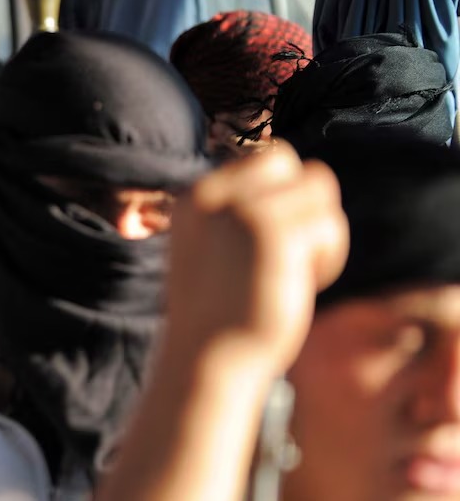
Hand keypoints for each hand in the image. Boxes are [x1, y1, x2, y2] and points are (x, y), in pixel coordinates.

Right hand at [165, 141, 348, 375]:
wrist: (207, 362)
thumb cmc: (218, 315)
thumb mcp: (217, 248)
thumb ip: (242, 210)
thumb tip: (306, 175)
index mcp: (194, 197)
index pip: (260, 160)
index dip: (280, 196)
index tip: (268, 244)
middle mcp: (213, 195)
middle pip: (288, 160)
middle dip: (302, 202)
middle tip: (290, 251)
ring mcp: (243, 211)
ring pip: (317, 188)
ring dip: (319, 230)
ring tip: (297, 270)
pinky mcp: (274, 235)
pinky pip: (328, 224)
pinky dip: (327, 257)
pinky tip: (304, 285)